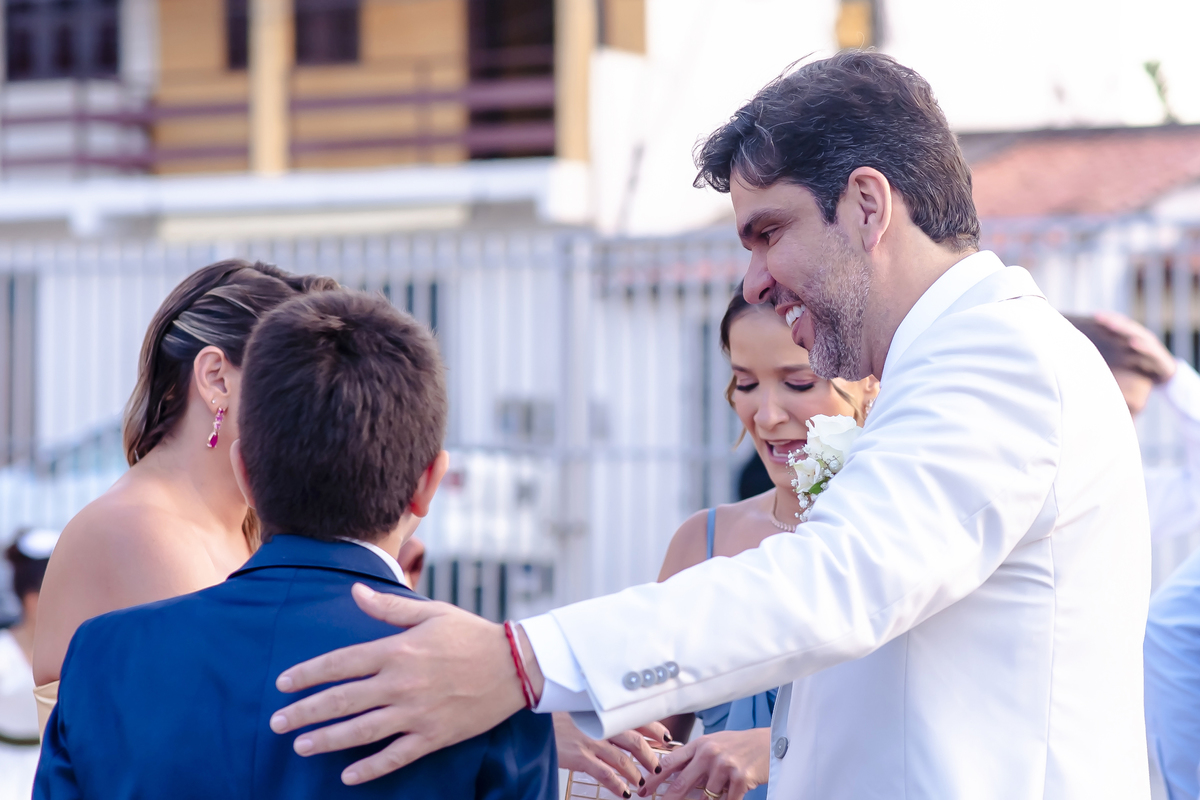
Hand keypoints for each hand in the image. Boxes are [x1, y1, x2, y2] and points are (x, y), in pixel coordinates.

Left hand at [268, 583, 525, 784]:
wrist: (515, 665)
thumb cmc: (471, 635)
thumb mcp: (431, 613)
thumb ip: (390, 608)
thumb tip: (355, 593)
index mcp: (398, 651)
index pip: (341, 663)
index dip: (309, 674)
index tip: (283, 684)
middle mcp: (401, 683)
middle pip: (342, 700)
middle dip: (305, 712)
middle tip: (277, 722)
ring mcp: (417, 713)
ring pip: (362, 732)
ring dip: (328, 740)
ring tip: (300, 746)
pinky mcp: (434, 736)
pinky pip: (396, 756)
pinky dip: (370, 769)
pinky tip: (347, 777)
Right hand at [556, 715, 671, 797]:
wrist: (533, 725)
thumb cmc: (555, 720)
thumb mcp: (579, 711)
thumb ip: (598, 718)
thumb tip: (617, 727)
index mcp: (602, 713)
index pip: (635, 717)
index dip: (653, 728)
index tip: (665, 737)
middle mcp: (600, 726)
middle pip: (635, 740)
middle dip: (650, 755)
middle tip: (657, 767)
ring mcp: (591, 741)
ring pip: (623, 759)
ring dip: (636, 773)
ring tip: (642, 783)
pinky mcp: (580, 757)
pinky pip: (605, 774)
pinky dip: (617, 785)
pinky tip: (623, 793)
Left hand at [639, 728, 770, 799]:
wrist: (768, 743)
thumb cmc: (737, 745)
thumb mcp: (713, 744)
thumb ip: (694, 757)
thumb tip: (669, 771)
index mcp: (700, 744)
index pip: (670, 762)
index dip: (654, 777)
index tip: (643, 789)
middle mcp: (710, 753)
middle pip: (681, 784)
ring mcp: (725, 766)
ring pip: (705, 798)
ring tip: (717, 790)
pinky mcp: (741, 779)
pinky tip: (730, 795)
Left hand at [1094, 311, 1177, 382]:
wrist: (1165, 374)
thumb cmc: (1141, 364)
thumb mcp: (1125, 357)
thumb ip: (1111, 351)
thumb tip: (1090, 352)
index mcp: (1133, 336)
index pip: (1119, 324)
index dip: (1107, 318)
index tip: (1094, 314)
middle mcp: (1142, 337)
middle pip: (1125, 326)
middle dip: (1112, 320)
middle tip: (1098, 316)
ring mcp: (1151, 346)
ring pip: (1137, 334)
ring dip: (1123, 328)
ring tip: (1110, 324)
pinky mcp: (1159, 357)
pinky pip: (1150, 350)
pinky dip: (1142, 346)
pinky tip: (1132, 342)